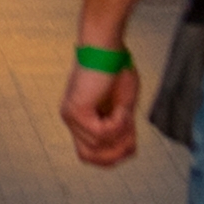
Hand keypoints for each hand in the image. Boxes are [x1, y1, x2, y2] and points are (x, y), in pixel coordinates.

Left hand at [64, 53, 144, 174]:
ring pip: (98, 147)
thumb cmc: (116, 68)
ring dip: (120, 134)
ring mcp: (70, 116)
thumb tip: (127, 151)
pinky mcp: (76, 111)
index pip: (92, 154)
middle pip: (90, 158)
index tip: (131, 142)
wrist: (107, 45)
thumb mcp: (123, 108)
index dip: (114, 155)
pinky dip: (118, 124)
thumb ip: (121, 131)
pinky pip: (101, 133)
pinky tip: (122, 108)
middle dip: (115, 154)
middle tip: (132, 136)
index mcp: (80, 119)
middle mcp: (71, 120)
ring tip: (126, 112)